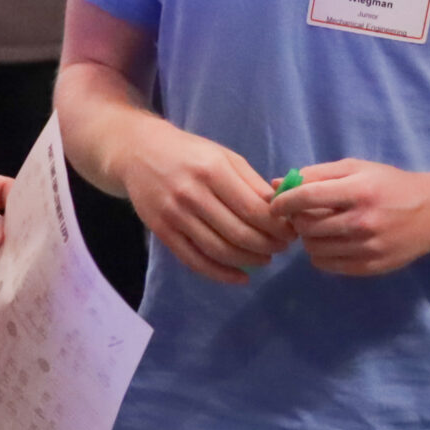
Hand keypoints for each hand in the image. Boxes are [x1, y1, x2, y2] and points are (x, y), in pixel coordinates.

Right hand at [115, 121, 288, 285]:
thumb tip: (281, 211)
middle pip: (239, 233)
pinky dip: (221, 274)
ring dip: (249, 260)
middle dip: (268, 246)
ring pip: (219, 251)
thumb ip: (252, 183)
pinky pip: (195, 261)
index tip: (291, 231)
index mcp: (213, 170)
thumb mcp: (224, 156)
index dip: (277, 226)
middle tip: (282, 248)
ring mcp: (175, 215)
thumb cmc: (189, 152)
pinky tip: (240, 277)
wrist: (138, 152)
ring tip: (265, 259)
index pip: (253, 209)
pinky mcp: (162, 232)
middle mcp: (193, 194)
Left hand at [273, 160, 429, 276]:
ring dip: (309, 238)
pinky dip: (322, 254)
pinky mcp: (371, 267)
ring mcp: (367, 248)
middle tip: (302, 216)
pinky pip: (328, 265)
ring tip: (320, 228)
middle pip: (307, 227)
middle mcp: (362, 221)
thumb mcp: (357, 168)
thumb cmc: (389, 185)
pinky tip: (332, 242)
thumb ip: (316, 174)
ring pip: (314, 249)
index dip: (283, 202)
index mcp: (359, 190)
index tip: (274, 205)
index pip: (307, 197)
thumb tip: (276, 184)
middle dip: (297, 221)